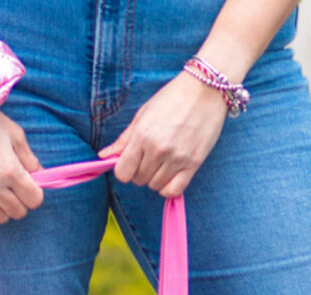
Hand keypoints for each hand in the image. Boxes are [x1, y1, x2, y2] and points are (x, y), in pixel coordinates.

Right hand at [0, 109, 43, 224]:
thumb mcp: (15, 134)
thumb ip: (30, 159)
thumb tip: (41, 177)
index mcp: (10, 170)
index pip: (34, 200)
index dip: (35, 193)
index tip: (30, 185)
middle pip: (19, 212)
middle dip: (22, 202)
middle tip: (16, 188)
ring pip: (1, 218)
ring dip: (5, 209)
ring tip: (1, 194)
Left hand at [98, 70, 228, 196]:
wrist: (206, 89)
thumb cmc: (172, 97)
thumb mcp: (143, 114)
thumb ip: (124, 139)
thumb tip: (104, 156)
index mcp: (142, 135)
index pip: (123, 172)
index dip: (124, 170)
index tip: (130, 162)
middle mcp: (158, 149)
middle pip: (139, 180)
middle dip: (140, 172)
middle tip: (148, 158)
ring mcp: (177, 158)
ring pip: (155, 186)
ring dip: (155, 178)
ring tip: (161, 162)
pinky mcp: (193, 163)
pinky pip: (174, 190)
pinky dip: (168, 188)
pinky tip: (169, 176)